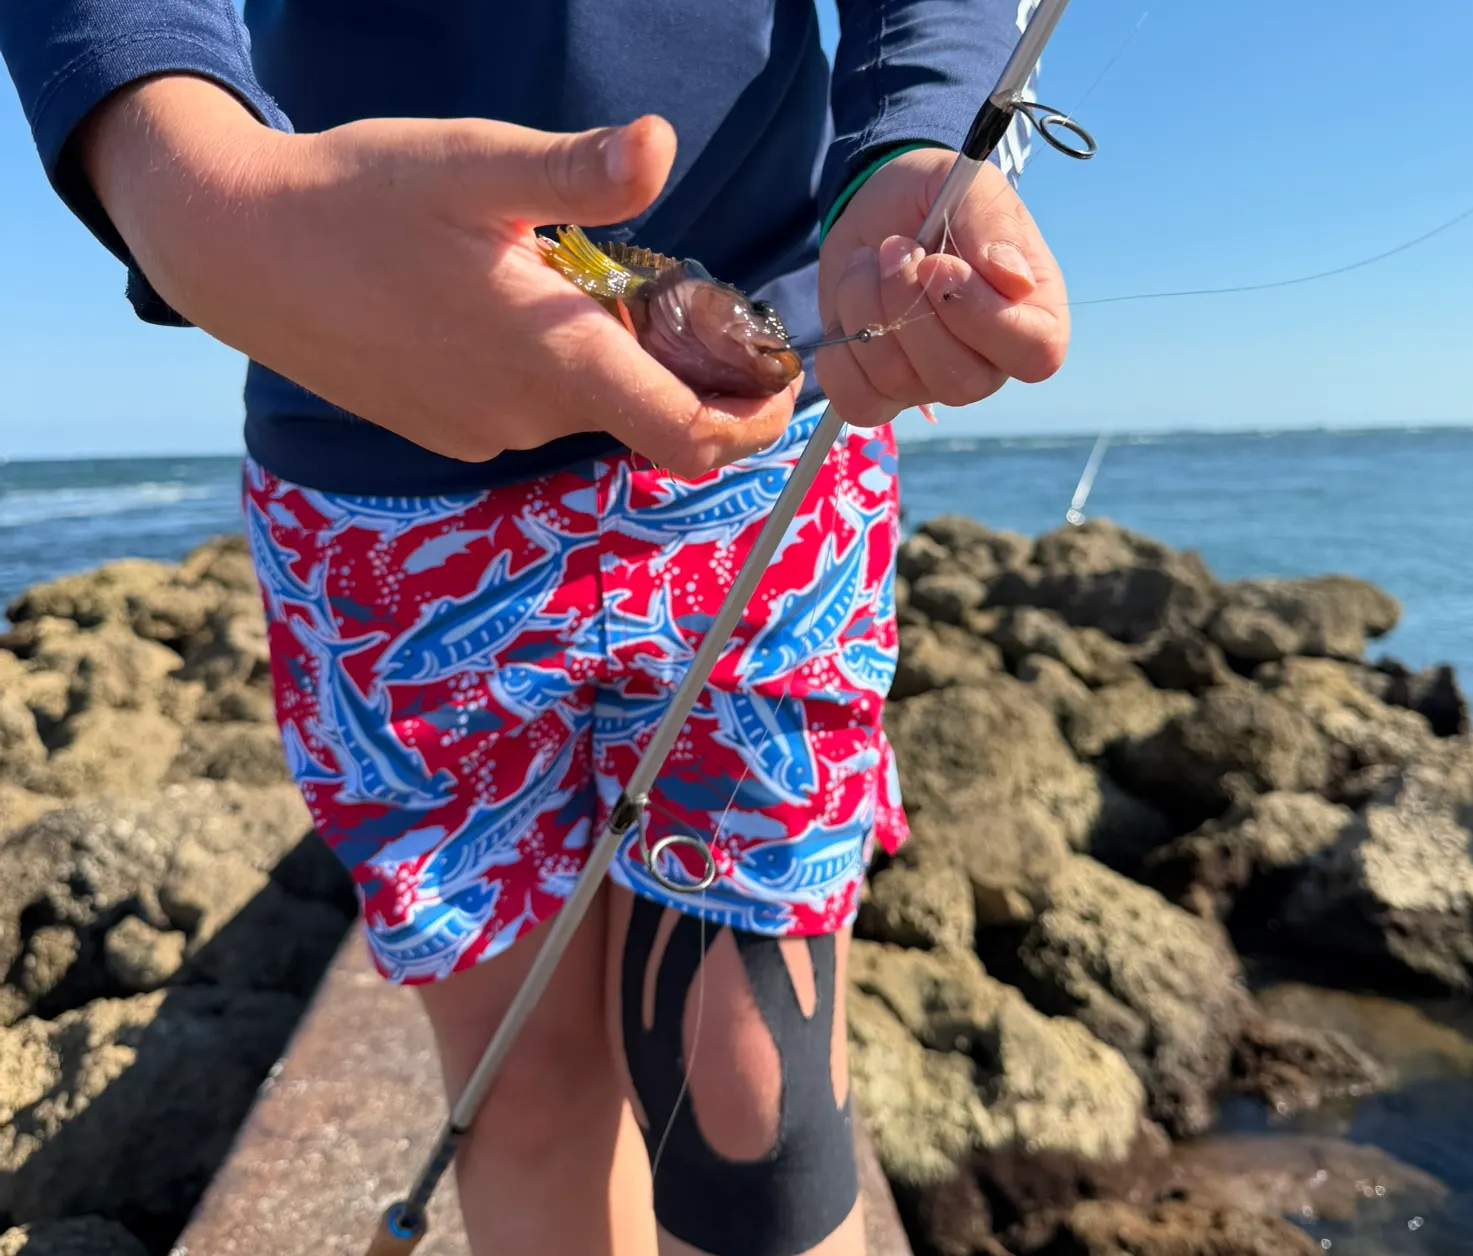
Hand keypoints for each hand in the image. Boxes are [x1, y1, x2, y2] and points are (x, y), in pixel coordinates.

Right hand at [80, 79, 798, 473]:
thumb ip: (576, 172)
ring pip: (586, 408)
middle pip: (648, 418)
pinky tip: (513, 304)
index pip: (691, 436)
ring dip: (611, 361)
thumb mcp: (472, 165)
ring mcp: (485, 432)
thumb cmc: (357, 198)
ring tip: (582, 281)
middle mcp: (529, 416)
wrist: (240, 254)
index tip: (778, 382)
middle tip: (687, 301)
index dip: (752, 421)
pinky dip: (552, 370)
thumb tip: (660, 146)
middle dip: (687, 371)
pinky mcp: (448, 433)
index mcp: (557, 360)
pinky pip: (531, 409)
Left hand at [815, 148, 1067, 425]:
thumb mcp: (968, 187)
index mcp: (1032, 318)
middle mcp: (988, 364)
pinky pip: (856, 401)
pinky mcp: (880, 393)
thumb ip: (995, 226)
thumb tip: (1015, 280)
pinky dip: (837, 352)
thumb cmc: (936, 198)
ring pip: (897, 380)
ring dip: (866, 310)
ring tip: (868, 262)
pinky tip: (848, 308)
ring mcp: (932, 385)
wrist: (878, 209)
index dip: (981, 316)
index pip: (1035, 353)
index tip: (938, 265)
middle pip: (958, 379)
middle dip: (909, 307)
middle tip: (894, 248)